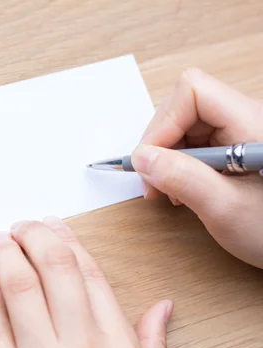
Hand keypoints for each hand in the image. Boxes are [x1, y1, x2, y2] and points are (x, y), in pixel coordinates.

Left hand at [0, 217, 172, 347]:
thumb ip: (153, 346)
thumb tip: (162, 308)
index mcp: (117, 347)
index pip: (88, 274)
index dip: (68, 241)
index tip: (54, 225)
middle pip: (54, 269)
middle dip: (34, 236)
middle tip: (22, 225)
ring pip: (18, 290)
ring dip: (6, 257)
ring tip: (0, 241)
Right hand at [132, 68, 262, 267]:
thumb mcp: (225, 209)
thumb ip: (182, 179)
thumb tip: (142, 157)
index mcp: (254, 124)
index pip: (194, 92)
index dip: (164, 122)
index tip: (148, 159)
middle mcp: (249, 119)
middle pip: (186, 106)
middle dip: (160, 142)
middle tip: (151, 181)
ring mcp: (243, 131)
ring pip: (186, 125)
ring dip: (166, 156)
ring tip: (165, 190)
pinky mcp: (237, 146)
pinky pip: (196, 141)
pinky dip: (179, 163)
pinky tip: (181, 189)